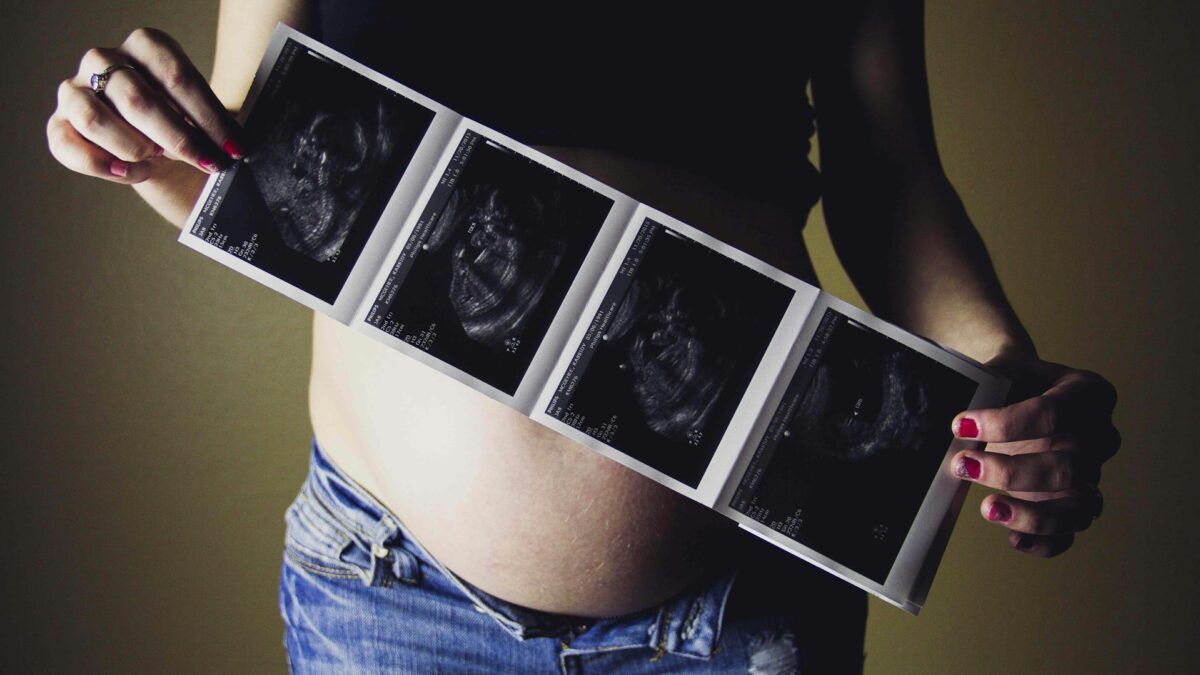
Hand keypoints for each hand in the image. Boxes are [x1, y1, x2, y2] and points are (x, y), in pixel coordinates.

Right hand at [46, 27, 242, 182]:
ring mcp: (75, 90)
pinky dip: (104, 166)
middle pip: (139, 101)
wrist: (155, 142)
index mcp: (145, 45)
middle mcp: (103, 60)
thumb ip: (214, 121)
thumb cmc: (182, 121)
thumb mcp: (202, 113)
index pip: (177, 77)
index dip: (209, 118)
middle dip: (179, 140)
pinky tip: (133, 172)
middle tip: (207, 162)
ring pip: (96, 121)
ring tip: (158, 158)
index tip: (234, 148)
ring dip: (136, 148)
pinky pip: (69, 147)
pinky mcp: (59, 124)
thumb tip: (235, 145)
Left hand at [949, 351, 1119, 556]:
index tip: (961, 426)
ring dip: (1032, 515)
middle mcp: (1099, 436)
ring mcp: (1092, 474)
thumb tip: (950, 417)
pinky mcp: (1077, 504)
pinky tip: (1013, 539)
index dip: (1006, 423)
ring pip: (1077, 507)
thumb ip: (986, 387)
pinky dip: (1045, 542)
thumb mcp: (1005, 370)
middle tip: (962, 465)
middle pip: (1067, 466)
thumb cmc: (1015, 382)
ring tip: (988, 508)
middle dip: (1011, 471)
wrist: (1021, 393)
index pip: (1053, 413)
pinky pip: (1070, 533)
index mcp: (1088, 394)